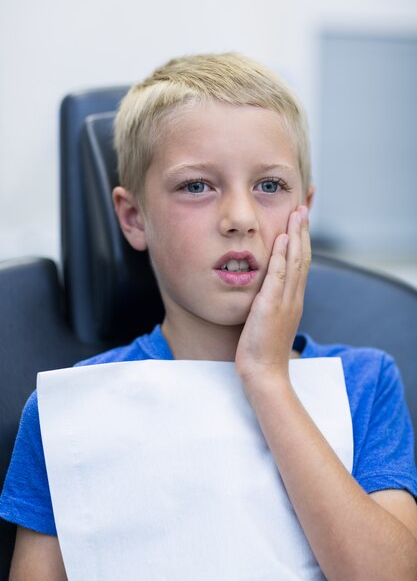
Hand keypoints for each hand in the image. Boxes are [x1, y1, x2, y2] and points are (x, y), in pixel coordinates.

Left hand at [235, 205, 310, 387]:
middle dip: (304, 231)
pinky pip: (279, 276)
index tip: (301, 221)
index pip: (301, 264)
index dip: (302, 240)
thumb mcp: (269, 321)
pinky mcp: (272, 306)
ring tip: (297, 212)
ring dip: (297, 235)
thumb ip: (271, 303)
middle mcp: (294, 298)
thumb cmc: (262, 350)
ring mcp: (286, 302)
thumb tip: (266, 289)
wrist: (264, 374)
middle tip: (304, 207)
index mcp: (294, 300)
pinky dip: (281, 255)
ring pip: (295, 262)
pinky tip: (281, 238)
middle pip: (303, 257)